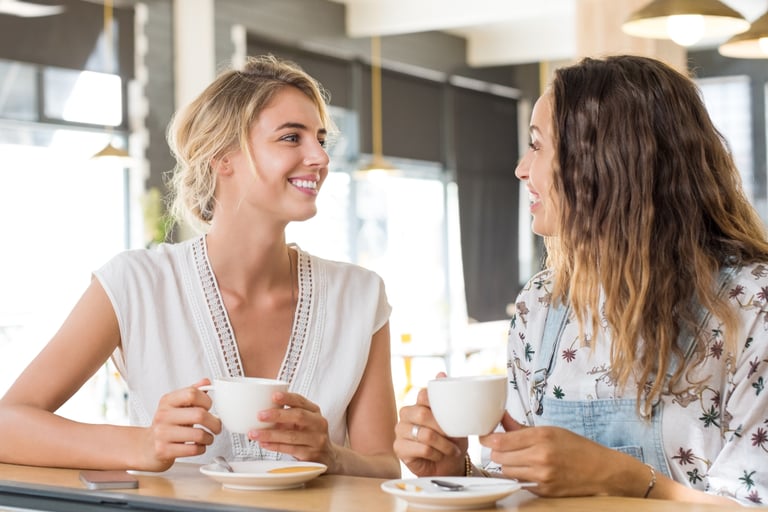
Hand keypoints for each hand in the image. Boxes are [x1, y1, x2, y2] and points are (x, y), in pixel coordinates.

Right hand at [139, 379, 220, 471]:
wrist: (147, 447)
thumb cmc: (167, 425)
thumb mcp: (177, 405)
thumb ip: (192, 392)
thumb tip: (206, 381)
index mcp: (167, 401)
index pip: (192, 393)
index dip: (207, 400)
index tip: (209, 407)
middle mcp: (163, 415)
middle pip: (199, 415)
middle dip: (215, 422)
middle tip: (216, 426)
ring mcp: (162, 433)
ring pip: (198, 434)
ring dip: (209, 438)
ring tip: (207, 437)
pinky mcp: (163, 450)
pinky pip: (192, 450)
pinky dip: (201, 448)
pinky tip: (198, 446)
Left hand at [249, 391, 337, 469]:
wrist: (327, 456)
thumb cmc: (309, 434)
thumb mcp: (304, 421)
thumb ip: (288, 414)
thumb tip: (261, 408)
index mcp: (315, 411)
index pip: (301, 401)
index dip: (287, 398)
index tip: (273, 396)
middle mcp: (318, 424)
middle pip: (298, 416)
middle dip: (277, 415)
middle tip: (260, 415)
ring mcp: (316, 440)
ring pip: (291, 436)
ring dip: (270, 434)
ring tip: (254, 433)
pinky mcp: (311, 455)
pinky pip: (290, 449)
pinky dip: (275, 446)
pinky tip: (263, 443)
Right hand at [393, 375, 466, 476]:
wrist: (450, 464)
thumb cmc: (451, 439)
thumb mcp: (454, 418)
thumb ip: (447, 397)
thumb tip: (441, 373)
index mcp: (418, 403)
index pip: (423, 395)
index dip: (438, 406)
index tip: (451, 417)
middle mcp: (406, 414)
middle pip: (421, 413)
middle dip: (442, 428)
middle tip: (454, 437)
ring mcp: (400, 431)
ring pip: (424, 434)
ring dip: (443, 444)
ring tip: (451, 450)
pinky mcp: (399, 448)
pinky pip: (421, 448)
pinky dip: (435, 454)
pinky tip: (438, 456)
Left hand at [479, 412, 645, 496]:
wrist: (602, 471)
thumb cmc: (577, 447)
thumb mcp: (550, 430)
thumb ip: (521, 427)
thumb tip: (500, 418)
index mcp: (542, 436)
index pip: (500, 441)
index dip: (487, 438)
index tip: (484, 436)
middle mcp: (540, 457)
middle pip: (499, 457)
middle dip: (497, 452)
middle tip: (502, 447)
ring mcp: (542, 476)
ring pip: (506, 471)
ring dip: (506, 465)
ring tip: (517, 458)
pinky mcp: (543, 490)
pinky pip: (519, 482)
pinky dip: (519, 476)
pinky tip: (528, 469)